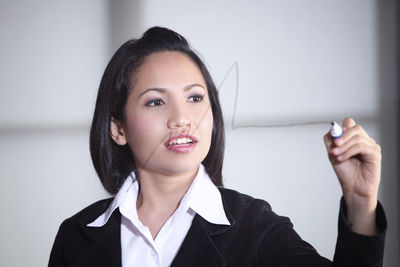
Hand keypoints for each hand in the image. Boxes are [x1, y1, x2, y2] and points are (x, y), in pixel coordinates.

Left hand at [323, 118, 380, 234]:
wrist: (353, 187)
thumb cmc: (345, 171)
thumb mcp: (333, 154)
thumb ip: (331, 141)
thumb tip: (332, 129)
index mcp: (353, 139)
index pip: (350, 123)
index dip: (341, 128)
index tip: (334, 138)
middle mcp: (363, 140)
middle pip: (355, 128)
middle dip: (343, 136)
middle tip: (334, 146)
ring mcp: (371, 146)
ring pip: (357, 137)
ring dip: (344, 146)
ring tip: (336, 155)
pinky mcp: (375, 153)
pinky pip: (361, 147)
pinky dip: (349, 152)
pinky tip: (342, 158)